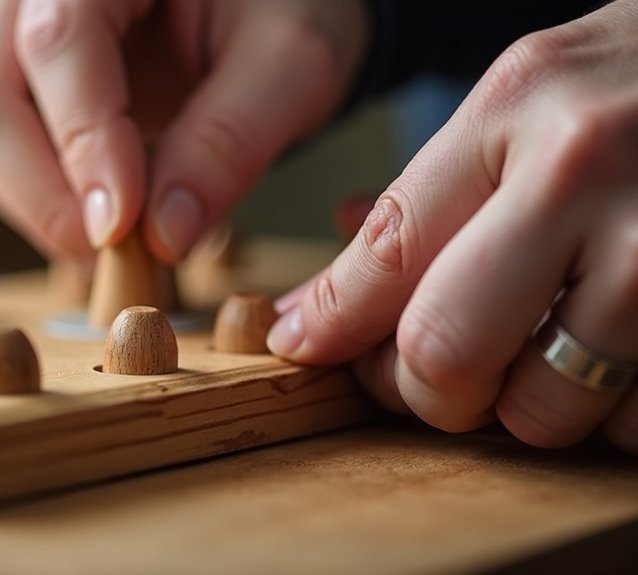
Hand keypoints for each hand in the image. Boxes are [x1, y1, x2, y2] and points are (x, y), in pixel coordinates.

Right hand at [0, 0, 366, 260]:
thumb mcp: (291, 56)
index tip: (123, 229)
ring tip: (121, 242)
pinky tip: (100, 214)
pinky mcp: (6, 71)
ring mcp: (2, 27)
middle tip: (117, 256)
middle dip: (47, 195)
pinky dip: (41, 194)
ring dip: (41, 204)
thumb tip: (166, 236)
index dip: (84, 141)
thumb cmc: (279, 4)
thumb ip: (231, 138)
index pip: (57, 39)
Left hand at [270, 0, 637, 453]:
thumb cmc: (637, 84)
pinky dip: (610, 414)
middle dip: (426, 388)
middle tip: (437, 374)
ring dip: (525, 406)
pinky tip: (615, 356)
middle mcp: (587, 174)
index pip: (386, 255)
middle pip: (446, 354)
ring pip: (543, 411)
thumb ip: (424, 198)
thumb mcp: (523, 100)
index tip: (305, 348)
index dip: (331, 324)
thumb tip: (318, 308)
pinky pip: (633, 426)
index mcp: (517, 110)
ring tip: (544, 352)